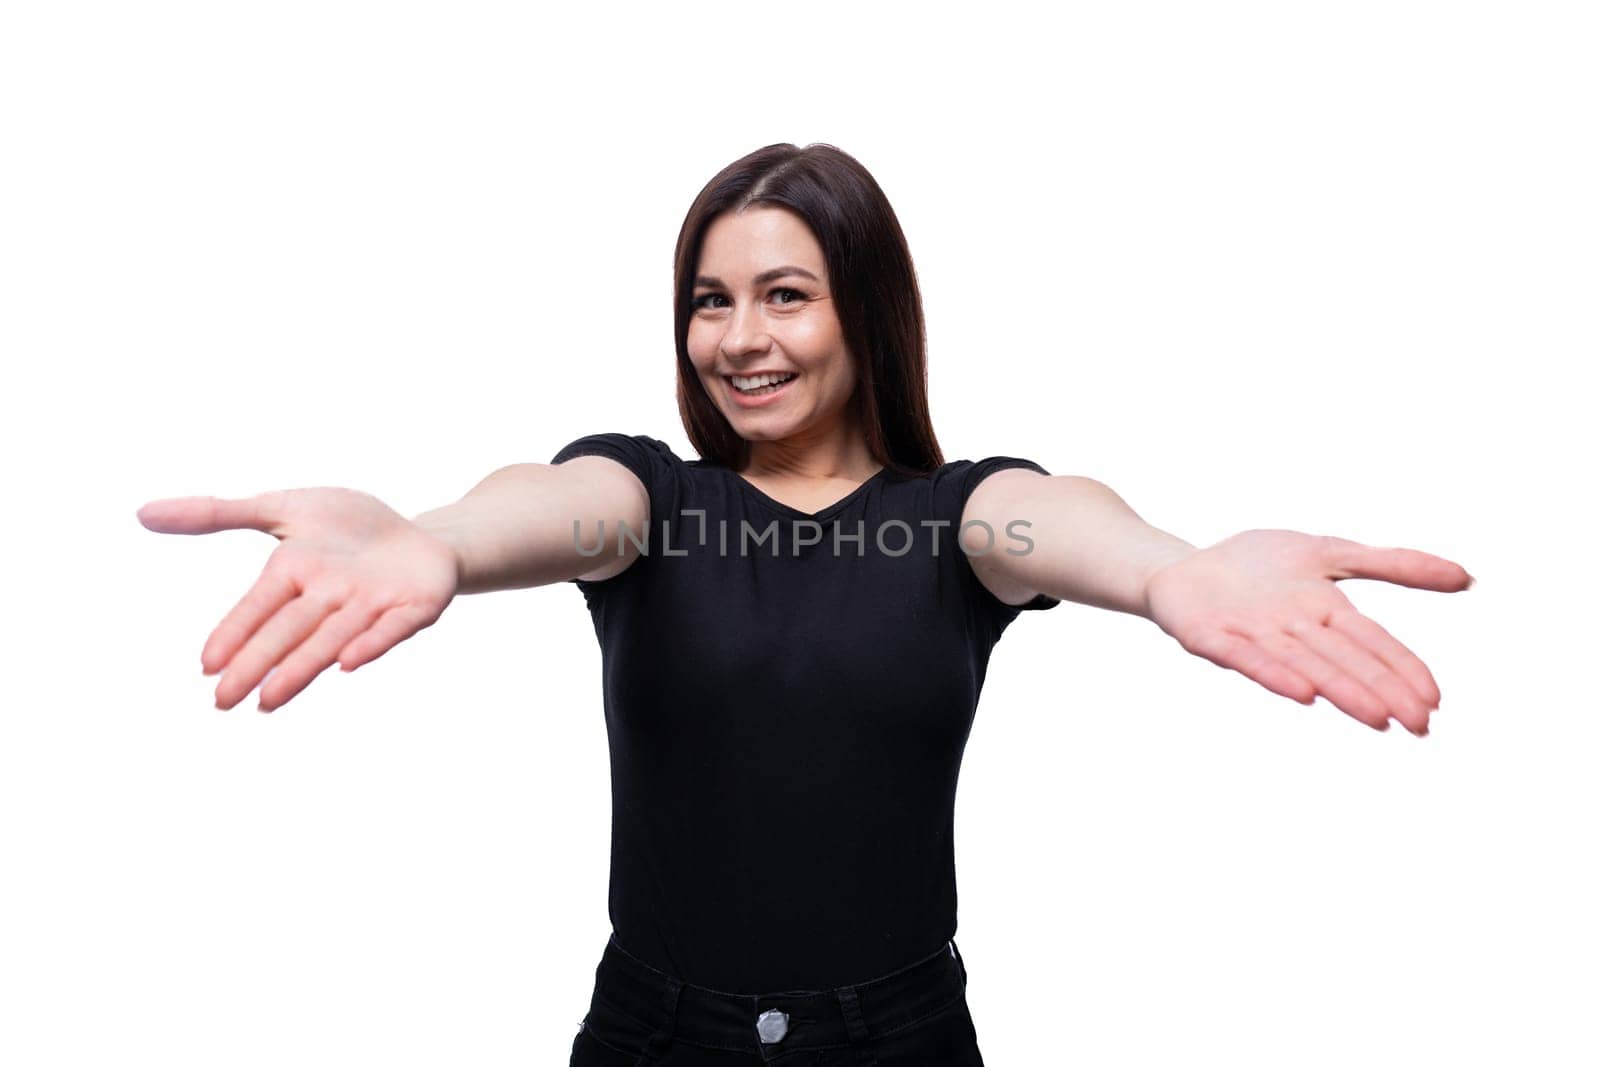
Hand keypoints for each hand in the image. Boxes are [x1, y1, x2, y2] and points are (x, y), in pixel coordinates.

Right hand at [137, 488, 459, 711]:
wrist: (420, 535)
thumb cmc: (347, 527)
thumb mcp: (284, 507)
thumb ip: (221, 513)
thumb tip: (143, 514)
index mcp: (298, 575)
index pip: (260, 607)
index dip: (235, 632)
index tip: (207, 666)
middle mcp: (332, 598)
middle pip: (290, 632)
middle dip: (259, 664)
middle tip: (224, 701)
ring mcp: (374, 606)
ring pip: (334, 638)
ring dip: (303, 667)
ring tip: (270, 699)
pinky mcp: (415, 608)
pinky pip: (394, 629)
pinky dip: (373, 643)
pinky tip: (349, 661)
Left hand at [1142, 529, 1472, 735]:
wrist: (1186, 567)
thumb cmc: (1259, 566)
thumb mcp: (1330, 553)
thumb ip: (1393, 565)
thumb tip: (1466, 578)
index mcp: (1326, 614)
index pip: (1373, 643)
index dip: (1403, 670)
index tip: (1433, 703)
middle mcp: (1295, 631)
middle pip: (1345, 661)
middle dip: (1381, 690)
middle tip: (1418, 726)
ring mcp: (1254, 635)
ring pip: (1303, 664)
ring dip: (1340, 690)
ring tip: (1375, 718)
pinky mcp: (1212, 636)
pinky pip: (1245, 657)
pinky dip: (1273, 673)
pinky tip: (1301, 693)